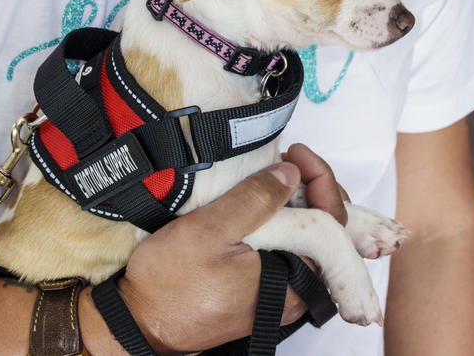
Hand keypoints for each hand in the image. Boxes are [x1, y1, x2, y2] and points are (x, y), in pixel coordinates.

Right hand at [111, 143, 346, 353]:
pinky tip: (260, 205)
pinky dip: (278, 223)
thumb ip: (253, 199)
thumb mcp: (209, 230)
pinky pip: (283, 250)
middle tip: (286, 159)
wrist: (139, 321)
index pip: (334, 222)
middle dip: (311, 189)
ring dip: (294, 204)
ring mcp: (276, 293)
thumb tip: (290, 171)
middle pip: (326, 232)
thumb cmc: (170, 283)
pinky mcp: (257, 290)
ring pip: (303, 240)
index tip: (294, 152)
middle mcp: (294, 292)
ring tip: (271, 176)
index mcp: (295, 281)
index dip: (320, 179)